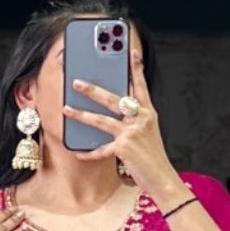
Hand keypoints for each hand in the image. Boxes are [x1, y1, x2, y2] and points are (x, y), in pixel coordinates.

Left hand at [66, 44, 186, 208]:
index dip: (136, 69)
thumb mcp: (148, 133)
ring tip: (67, 109)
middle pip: (113, 98)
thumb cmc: (153, 157)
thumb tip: (115, 113)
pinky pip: (101, 149)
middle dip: (93, 89)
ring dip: (82, 114)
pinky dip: (89, 153)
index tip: (131, 52)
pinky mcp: (124, 148)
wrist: (162, 178)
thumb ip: (134, 121)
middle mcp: (140, 119)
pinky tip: (78, 153)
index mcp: (148, 113)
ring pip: (101, 120)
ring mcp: (131, 132)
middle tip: (77, 82)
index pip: (140, 86)